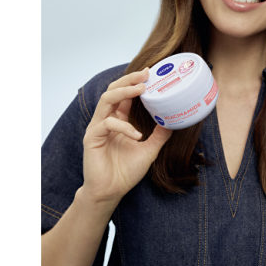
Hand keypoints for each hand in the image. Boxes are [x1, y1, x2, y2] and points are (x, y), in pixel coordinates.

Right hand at [80, 68, 171, 206]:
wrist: (110, 192)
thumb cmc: (126, 172)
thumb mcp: (149, 150)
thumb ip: (159, 136)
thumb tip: (173, 121)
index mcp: (118, 120)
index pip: (125, 95)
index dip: (136, 82)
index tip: (151, 73)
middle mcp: (107, 120)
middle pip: (114, 90)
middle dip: (129, 80)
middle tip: (146, 74)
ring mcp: (97, 127)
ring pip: (107, 99)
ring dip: (124, 91)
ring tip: (141, 89)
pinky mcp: (92, 138)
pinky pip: (107, 124)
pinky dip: (124, 127)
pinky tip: (137, 135)